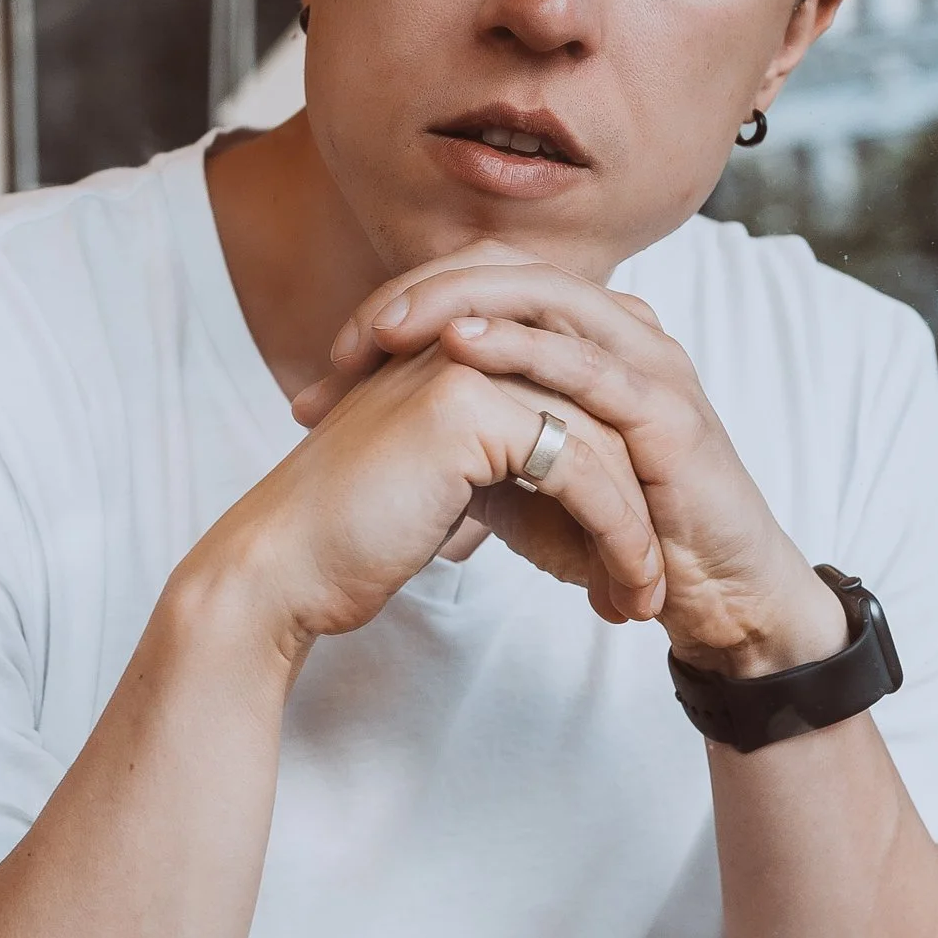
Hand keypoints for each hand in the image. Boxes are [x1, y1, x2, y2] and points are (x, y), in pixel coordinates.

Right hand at [205, 333, 665, 659]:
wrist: (283, 568)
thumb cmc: (353, 539)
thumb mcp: (446, 482)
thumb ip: (501, 457)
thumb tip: (578, 482)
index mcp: (461, 348)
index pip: (574, 397)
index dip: (615, 477)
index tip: (634, 551)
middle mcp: (467, 338)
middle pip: (597, 413)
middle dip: (637, 503)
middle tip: (653, 582)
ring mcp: (468, 363)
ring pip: (601, 442)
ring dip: (637, 531)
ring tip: (646, 599)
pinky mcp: (470, 405)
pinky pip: (582, 470)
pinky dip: (618, 536)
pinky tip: (625, 588)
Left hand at [298, 250, 844, 674]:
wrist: (712, 595)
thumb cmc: (624, 534)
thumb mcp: (527, 478)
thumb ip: (474, 435)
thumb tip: (384, 418)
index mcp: (589, 334)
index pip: (490, 282)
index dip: (408, 304)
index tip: (336, 359)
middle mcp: (622, 331)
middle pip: (512, 269)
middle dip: (422, 292)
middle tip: (350, 334)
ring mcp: (650, 363)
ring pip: (547, 297)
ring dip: (459, 304)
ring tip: (389, 326)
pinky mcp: (667, 411)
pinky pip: (588, 362)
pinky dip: (522, 347)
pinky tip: (462, 347)